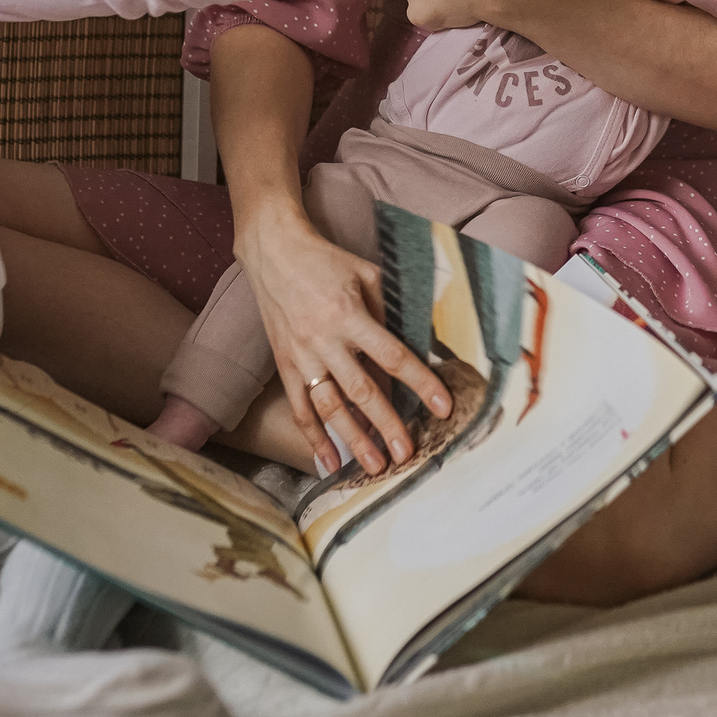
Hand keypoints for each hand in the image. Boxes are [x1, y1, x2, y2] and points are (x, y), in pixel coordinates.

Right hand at [232, 193, 451, 475]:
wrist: (273, 251)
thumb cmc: (327, 261)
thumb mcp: (366, 274)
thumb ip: (388, 311)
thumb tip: (414, 345)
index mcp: (350, 315)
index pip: (392, 356)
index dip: (420, 383)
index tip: (442, 407)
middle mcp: (324, 340)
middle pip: (361, 390)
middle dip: (386, 424)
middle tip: (406, 453)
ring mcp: (302, 356)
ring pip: (329, 406)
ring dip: (352, 439)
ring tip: (374, 466)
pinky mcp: (284, 366)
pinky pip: (299, 408)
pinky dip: (313, 437)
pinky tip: (328, 462)